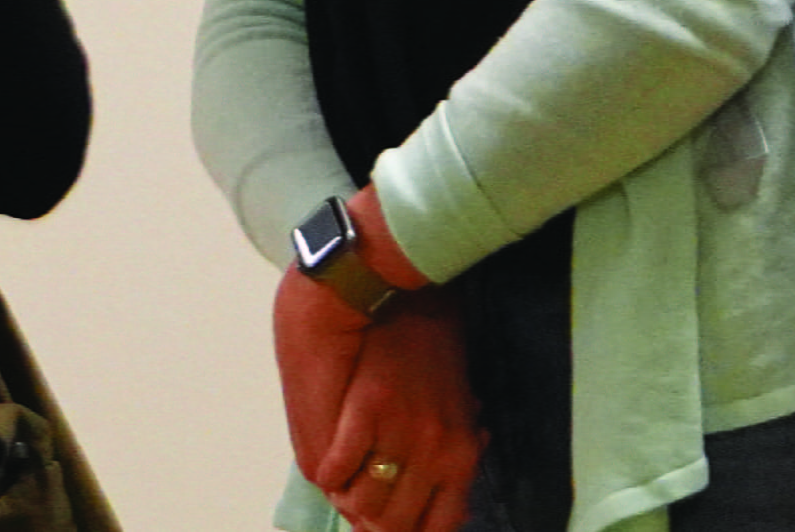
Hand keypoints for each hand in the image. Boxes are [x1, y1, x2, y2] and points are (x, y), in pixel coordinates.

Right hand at [294, 287, 474, 531]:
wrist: (398, 287)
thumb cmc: (430, 333)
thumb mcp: (461, 393)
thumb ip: (459, 437)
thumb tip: (465, 470)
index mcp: (461, 453)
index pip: (439, 526)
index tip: (391, 527)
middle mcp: (436, 453)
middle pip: (395, 526)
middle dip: (372, 525)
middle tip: (358, 511)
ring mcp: (401, 434)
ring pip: (363, 505)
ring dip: (348, 499)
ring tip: (342, 485)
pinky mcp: (365, 413)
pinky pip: (335, 469)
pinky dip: (329, 471)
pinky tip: (331, 459)